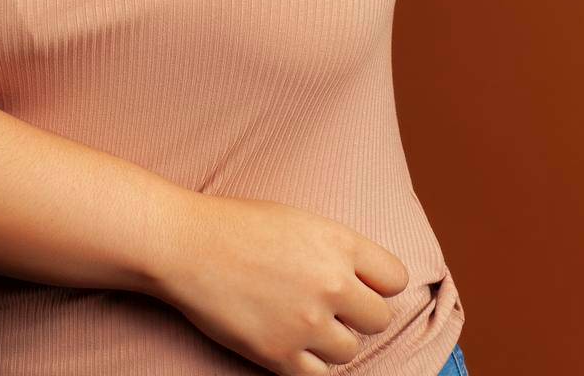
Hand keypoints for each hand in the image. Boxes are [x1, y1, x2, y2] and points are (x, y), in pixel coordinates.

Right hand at [153, 189, 409, 373]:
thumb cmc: (238, 225)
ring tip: (304, 323)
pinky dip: (309, 365)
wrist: (188, 246)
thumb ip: (336, 250)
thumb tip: (363, 279)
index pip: (395, 279)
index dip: (379, 285)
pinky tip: (292, 345)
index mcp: (338, 242)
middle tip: (332, 308)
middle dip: (359, 316)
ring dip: (332, 342)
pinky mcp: (280, 355)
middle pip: (378, 319)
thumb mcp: (299, 220)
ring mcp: (307, 322)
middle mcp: (331, 283)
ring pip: (350, 351)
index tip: (362, 286)